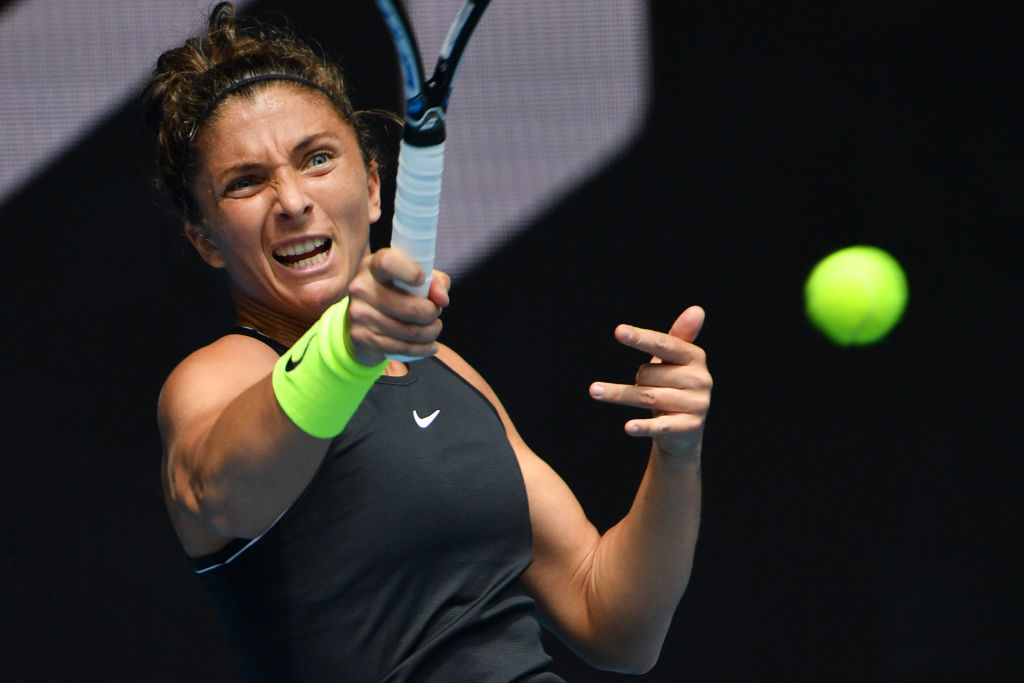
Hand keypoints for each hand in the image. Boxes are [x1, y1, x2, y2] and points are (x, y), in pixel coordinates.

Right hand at [344, 248, 449, 365]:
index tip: (422, 280)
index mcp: (373, 266)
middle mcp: (361, 288)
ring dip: (431, 332)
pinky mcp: (361, 337)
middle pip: (409, 307)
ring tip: (435, 328)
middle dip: (432, 313)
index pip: (387, 263)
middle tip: (436, 312)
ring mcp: (359, 314)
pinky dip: (423, 348)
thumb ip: (435, 282)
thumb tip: (442, 299)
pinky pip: (401, 347)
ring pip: (410, 331)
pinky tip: (430, 345)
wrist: (363, 321)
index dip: (410, 272)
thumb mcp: (414, 280)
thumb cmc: (395, 293)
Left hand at [589, 306, 711, 461]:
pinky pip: (659, 426)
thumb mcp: (674, 361)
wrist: (684, 430)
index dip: (641, 338)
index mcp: (695, 357)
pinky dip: (643, 426)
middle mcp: (700, 380)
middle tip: (642, 383)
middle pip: (649, 373)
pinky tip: (628, 427)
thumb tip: (697, 310)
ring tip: (596, 391)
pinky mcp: (688, 428)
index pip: (665, 344)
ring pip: (647, 396)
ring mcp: (696, 405)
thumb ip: (679, 336)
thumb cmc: (673, 386)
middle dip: (637, 377)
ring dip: (619, 394)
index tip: (619, 331)